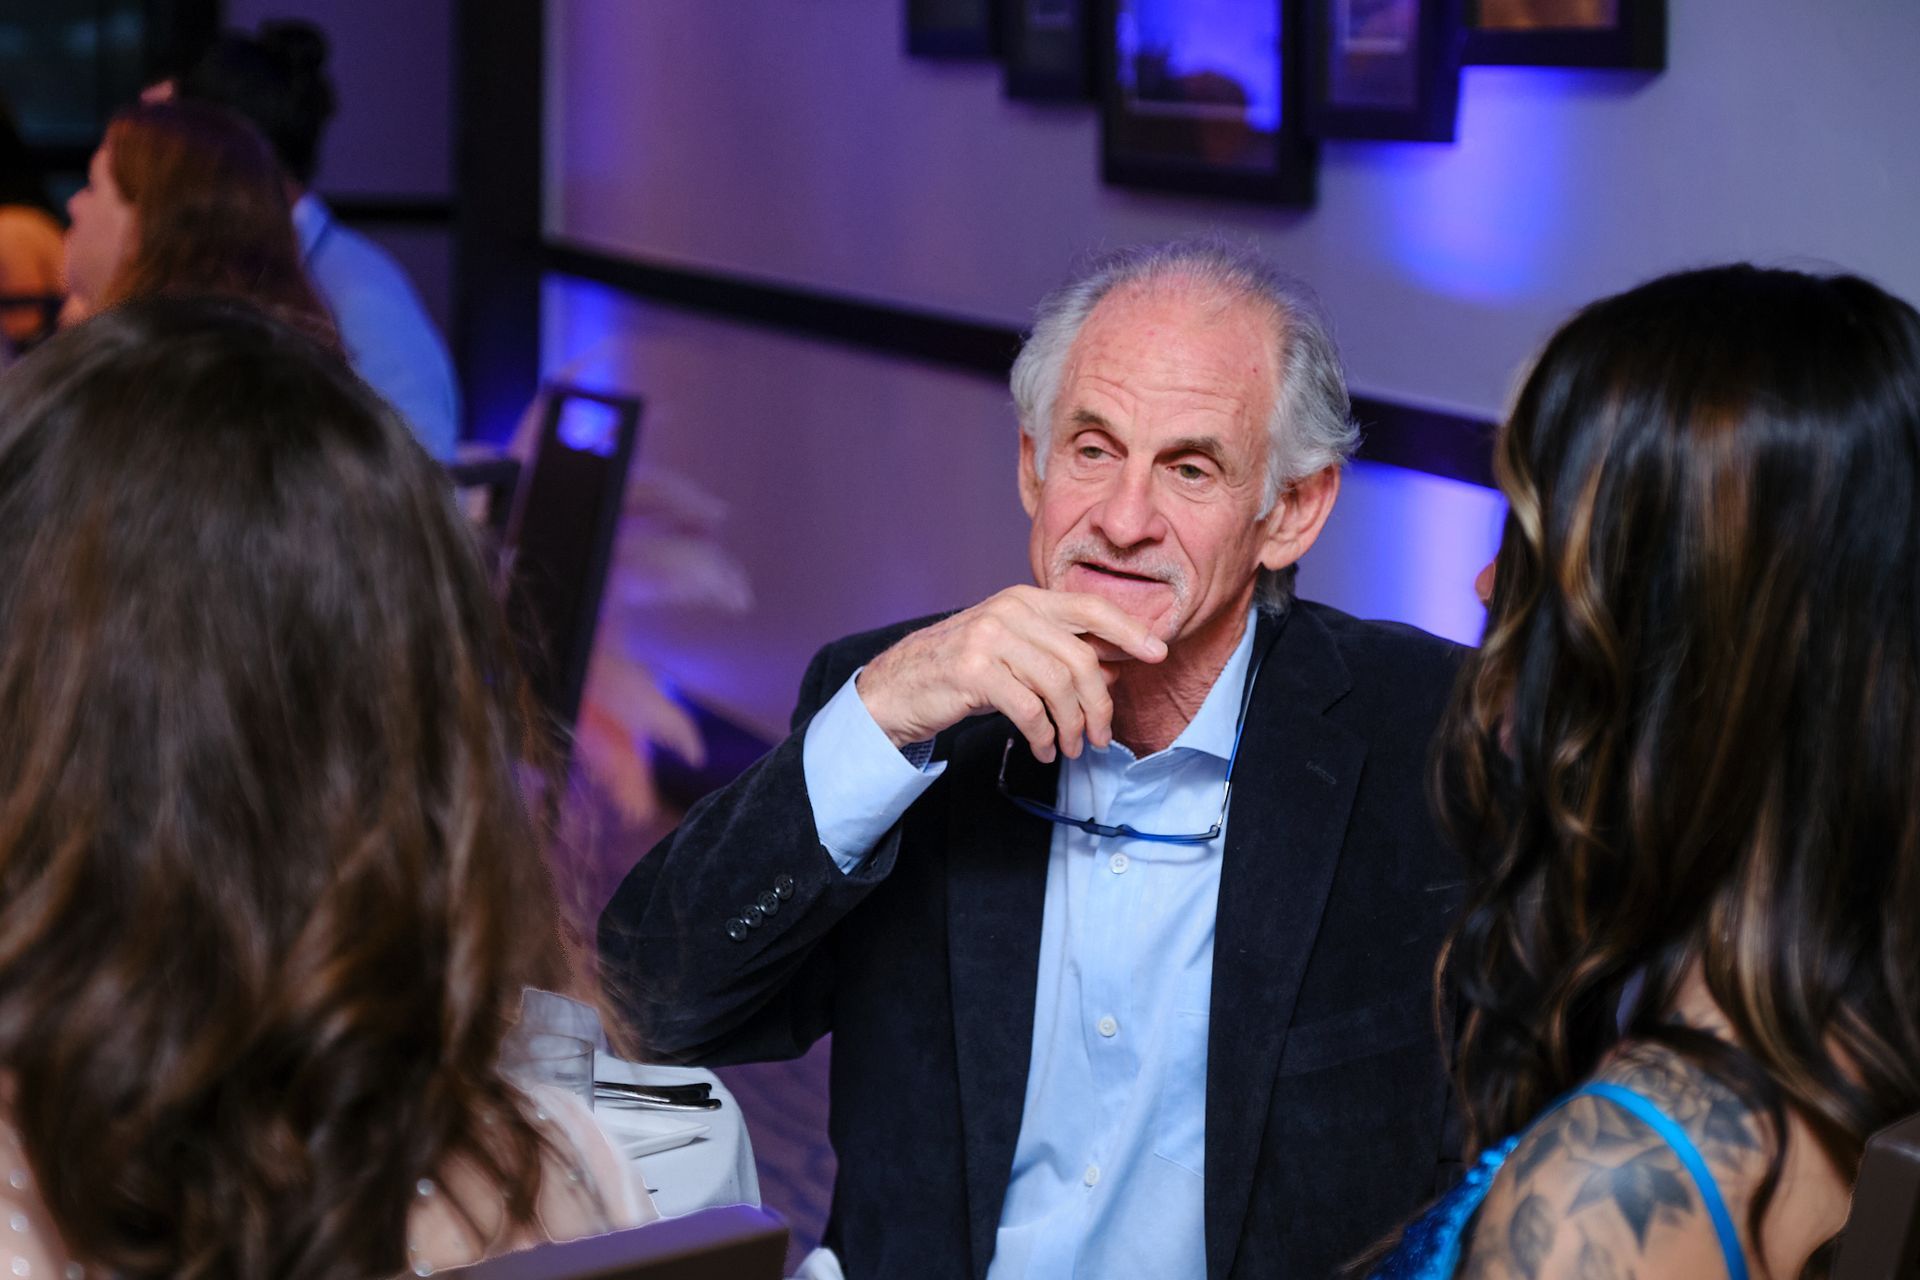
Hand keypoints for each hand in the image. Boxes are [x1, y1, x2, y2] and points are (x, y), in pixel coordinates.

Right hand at [855, 587, 1165, 762]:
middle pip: (1081, 658)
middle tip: (1101, 737)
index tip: (1157, 654)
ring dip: (1072, 727)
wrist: (897, 686)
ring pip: (1058, 686)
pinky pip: (1029, 708)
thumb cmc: (961, 671)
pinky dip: (1044, 736)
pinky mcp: (974, 670)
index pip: (1090, 607)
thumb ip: (1059, 654)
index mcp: (1025, 599)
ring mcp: (990, 638)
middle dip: (1099, 705)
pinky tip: (1044, 749)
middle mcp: (1010, 611)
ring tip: (1069, 748)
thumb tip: (1115, 673)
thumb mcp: (1014, 652)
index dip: (1129, 630)